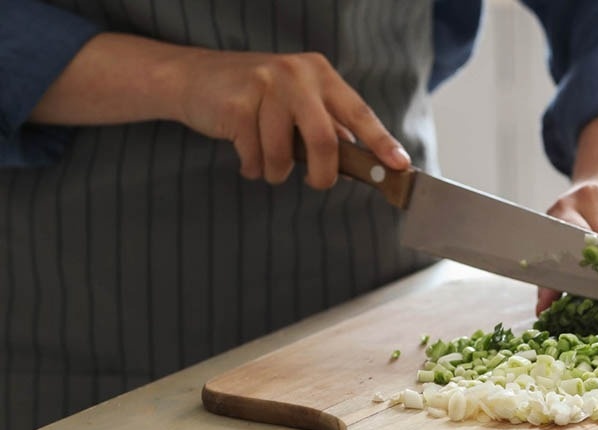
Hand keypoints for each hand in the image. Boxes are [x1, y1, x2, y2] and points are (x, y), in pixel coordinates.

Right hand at [29, 33, 409, 188]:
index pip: (359, 112)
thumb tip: (363, 161)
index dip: (381, 142)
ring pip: (285, 154)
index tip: (400, 165)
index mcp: (320, 74)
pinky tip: (244, 151)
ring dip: (277, 172)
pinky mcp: (237, 104)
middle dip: (323, 174)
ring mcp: (266, 85)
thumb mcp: (297, 102)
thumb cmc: (253, 97)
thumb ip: (327, 125)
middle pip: (326, 140)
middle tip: (318, 183)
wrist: (192, 79)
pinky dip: (252, 166)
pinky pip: (255, 156)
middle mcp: (297, 74)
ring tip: (267, 164)